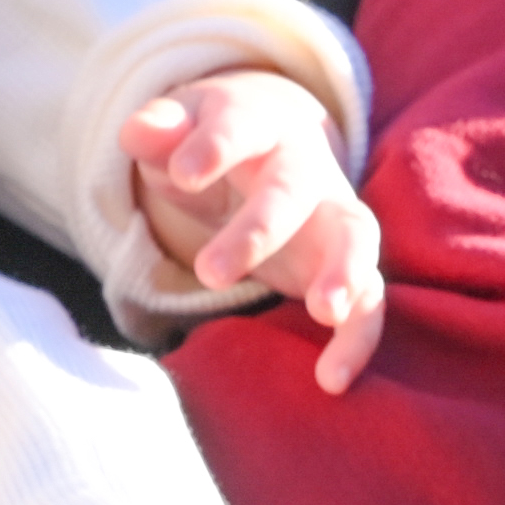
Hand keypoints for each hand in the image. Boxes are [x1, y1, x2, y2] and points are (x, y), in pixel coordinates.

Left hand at [126, 71, 386, 389]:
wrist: (272, 145)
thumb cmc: (213, 141)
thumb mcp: (180, 128)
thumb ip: (158, 131)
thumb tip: (137, 132)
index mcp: (259, 125)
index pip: (240, 127)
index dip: (214, 147)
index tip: (183, 173)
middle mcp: (306, 167)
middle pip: (293, 190)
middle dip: (259, 228)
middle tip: (208, 274)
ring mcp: (333, 215)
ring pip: (356, 235)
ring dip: (346, 271)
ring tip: (323, 312)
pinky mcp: (346, 264)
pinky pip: (368, 299)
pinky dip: (358, 337)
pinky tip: (330, 380)